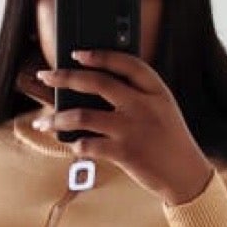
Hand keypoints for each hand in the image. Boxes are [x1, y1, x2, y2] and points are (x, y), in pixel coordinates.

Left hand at [27, 51, 214, 205]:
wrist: (185, 173)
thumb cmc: (168, 139)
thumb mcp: (161, 108)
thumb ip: (137, 95)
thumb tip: (94, 88)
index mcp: (156, 90)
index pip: (126, 63)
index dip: (100, 56)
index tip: (77, 53)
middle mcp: (142, 105)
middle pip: (97, 83)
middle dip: (65, 77)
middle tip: (45, 76)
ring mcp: (132, 129)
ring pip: (83, 116)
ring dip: (57, 118)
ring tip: (42, 122)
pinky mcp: (124, 153)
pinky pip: (88, 145)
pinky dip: (75, 145)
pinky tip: (72, 145)